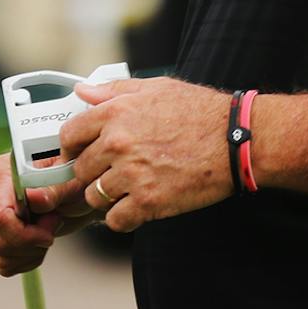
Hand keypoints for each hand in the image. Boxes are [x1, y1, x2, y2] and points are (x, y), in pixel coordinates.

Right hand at [0, 150, 95, 276]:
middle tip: (53, 224)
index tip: (49, 233)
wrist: (74, 189)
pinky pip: (2, 263)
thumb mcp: (72, 181)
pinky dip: (26, 260)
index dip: (23, 234)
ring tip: (46, 230)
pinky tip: (37, 242)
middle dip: (31, 244)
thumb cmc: (72, 179)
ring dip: (31, 252)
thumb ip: (53, 189)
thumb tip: (34, 199)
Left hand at [59, 77, 230, 231]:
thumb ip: (113, 91)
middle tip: (107, 174)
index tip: (78, 154)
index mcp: (115, 114)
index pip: (69, 135)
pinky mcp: (149, 202)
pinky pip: (115, 219)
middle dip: (90, 173)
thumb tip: (82, 91)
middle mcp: (118, 143)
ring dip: (105, 197)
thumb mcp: (155, 88)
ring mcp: (132, 174)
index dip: (71, 147)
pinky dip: (122, 218)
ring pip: (94, 196)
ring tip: (125, 190)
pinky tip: (134, 208)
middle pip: (79, 169)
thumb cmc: (200, 112)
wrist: (238, 141)